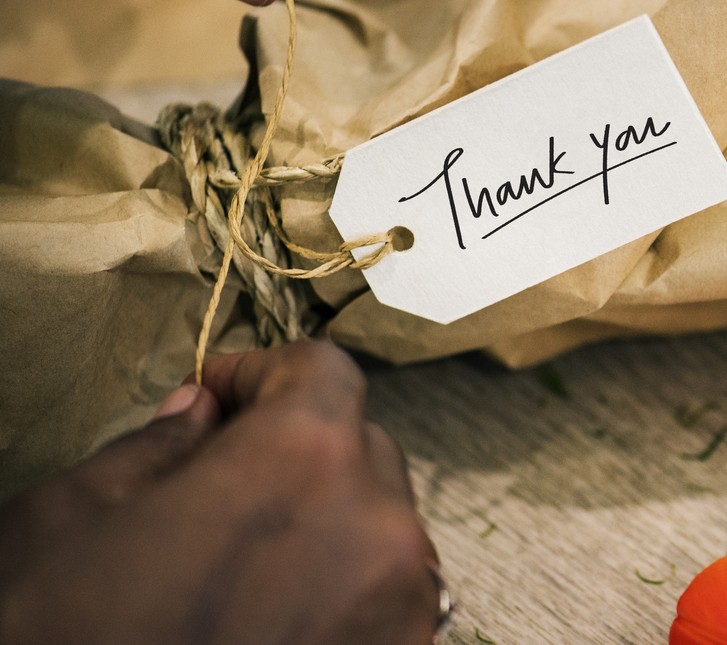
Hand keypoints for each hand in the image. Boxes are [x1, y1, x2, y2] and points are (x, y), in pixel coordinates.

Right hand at [0, 341, 441, 644]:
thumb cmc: (60, 644)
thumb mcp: (70, 520)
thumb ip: (155, 445)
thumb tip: (199, 415)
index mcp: (304, 461)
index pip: (323, 371)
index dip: (263, 373)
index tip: (220, 398)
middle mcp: (379, 527)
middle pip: (358, 446)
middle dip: (295, 446)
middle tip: (219, 477)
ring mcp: (405, 609)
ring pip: (379, 523)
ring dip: (322, 519)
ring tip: (240, 560)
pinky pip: (385, 595)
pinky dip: (341, 585)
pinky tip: (270, 612)